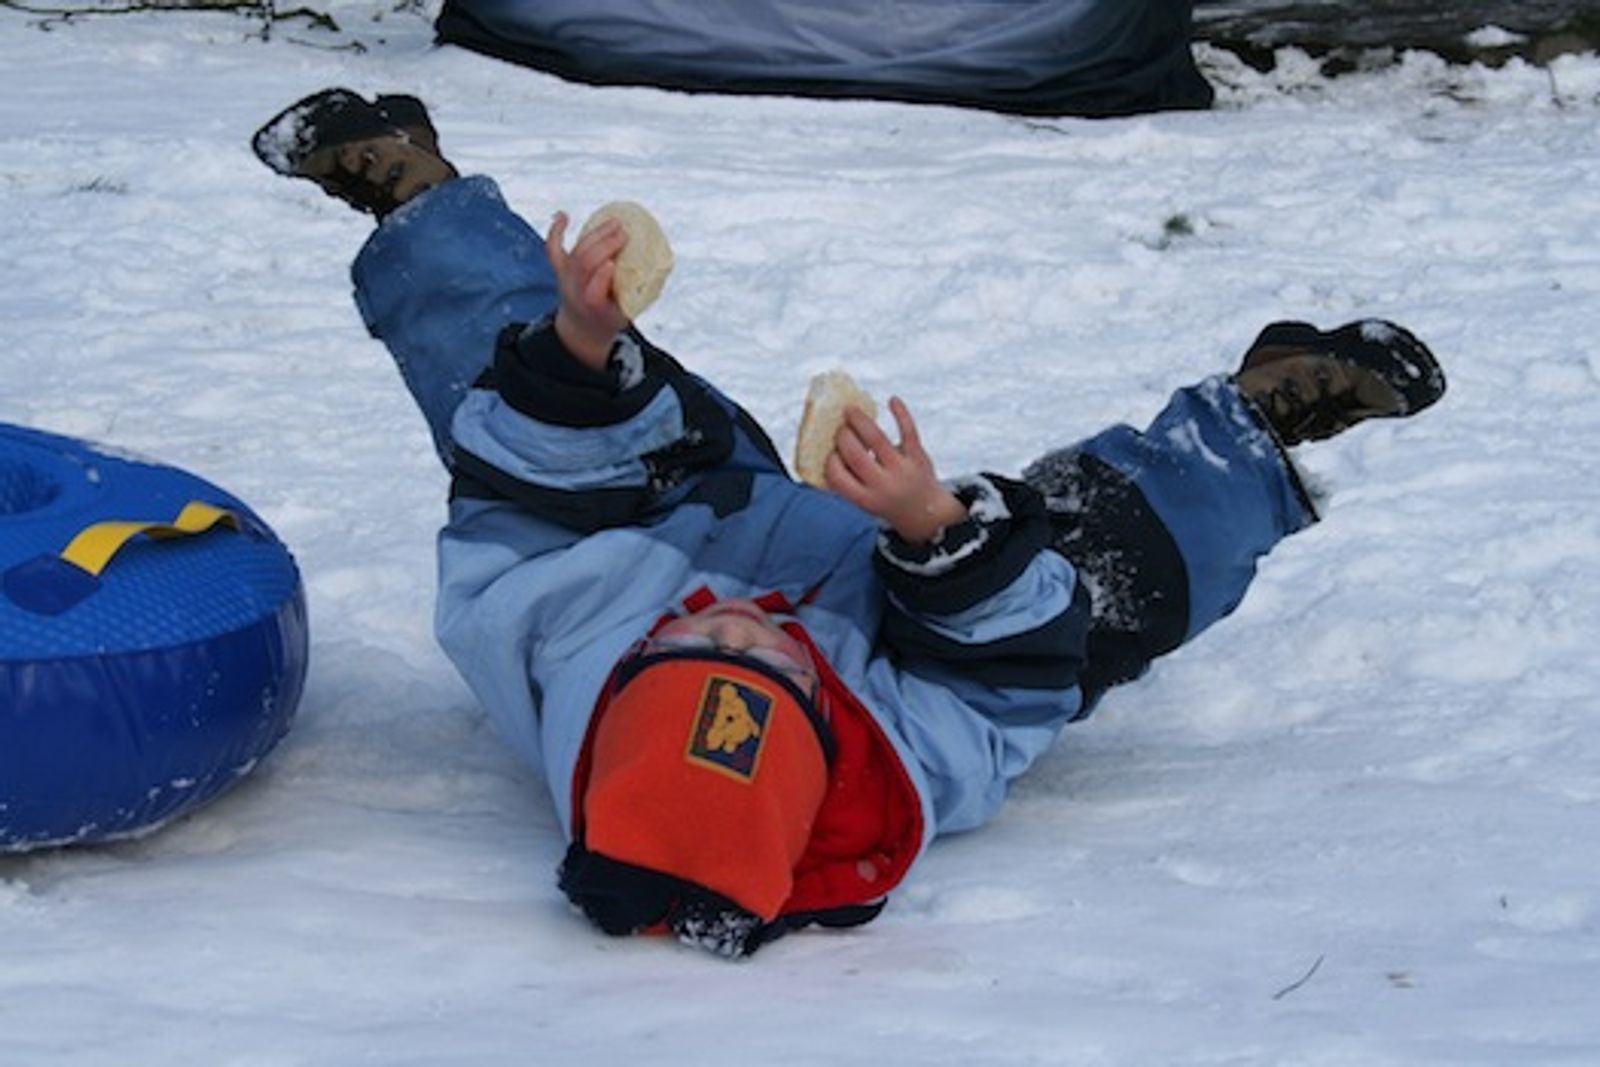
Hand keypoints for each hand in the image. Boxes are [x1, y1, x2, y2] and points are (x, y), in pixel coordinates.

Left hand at [546, 211, 631, 369]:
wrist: (582, 328)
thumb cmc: (612, 316)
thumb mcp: (628, 312)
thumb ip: (641, 291)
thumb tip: (663, 263)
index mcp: (594, 308)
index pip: (593, 292)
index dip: (601, 277)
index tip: (613, 263)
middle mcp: (576, 292)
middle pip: (584, 264)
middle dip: (603, 246)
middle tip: (624, 233)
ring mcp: (566, 279)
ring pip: (576, 252)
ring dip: (595, 234)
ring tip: (615, 222)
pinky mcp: (560, 269)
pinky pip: (553, 249)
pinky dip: (556, 231)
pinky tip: (563, 215)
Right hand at [825, 396, 966, 543]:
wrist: (926, 513)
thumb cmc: (886, 499)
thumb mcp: (865, 499)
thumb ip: (849, 478)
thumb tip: (829, 443)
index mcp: (865, 499)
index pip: (837, 477)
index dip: (830, 460)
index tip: (830, 450)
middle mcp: (883, 485)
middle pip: (856, 454)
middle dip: (843, 436)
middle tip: (840, 427)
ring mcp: (902, 470)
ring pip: (877, 439)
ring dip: (860, 420)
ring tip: (851, 409)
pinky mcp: (918, 457)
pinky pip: (908, 431)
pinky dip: (901, 413)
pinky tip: (892, 400)